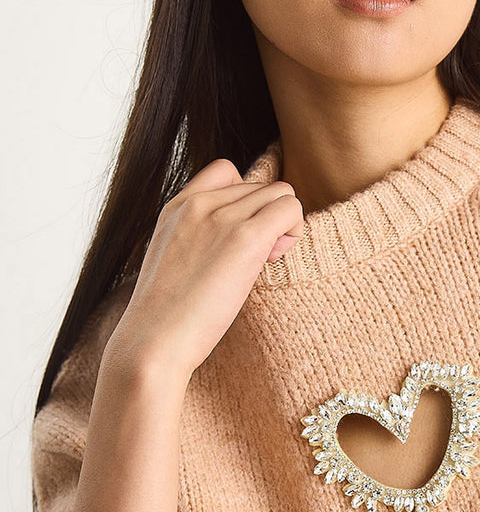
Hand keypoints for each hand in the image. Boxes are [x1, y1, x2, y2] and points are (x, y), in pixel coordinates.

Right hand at [106, 158, 304, 381]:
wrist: (154, 340)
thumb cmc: (166, 316)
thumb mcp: (175, 261)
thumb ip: (200, 239)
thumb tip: (238, 242)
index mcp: (177, 207)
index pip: (226, 171)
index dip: (245, 197)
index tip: (241, 232)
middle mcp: (199, 203)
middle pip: (259, 184)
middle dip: (267, 216)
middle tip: (259, 255)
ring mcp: (221, 217)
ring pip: (281, 192)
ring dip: (284, 223)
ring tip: (267, 258)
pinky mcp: (245, 238)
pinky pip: (290, 208)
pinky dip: (293, 230)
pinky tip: (275, 258)